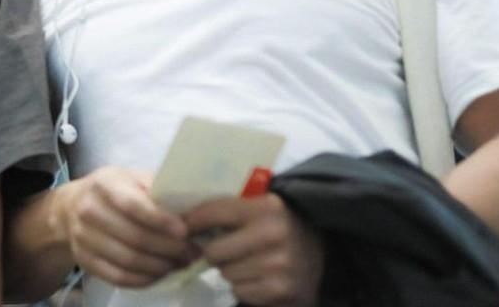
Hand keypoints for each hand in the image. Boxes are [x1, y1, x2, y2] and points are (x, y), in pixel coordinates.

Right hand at [53, 167, 197, 287]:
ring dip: (160, 266)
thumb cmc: (114, 189)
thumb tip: (192, 210)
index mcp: (104, 184)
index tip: (185, 231)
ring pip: (128, 260)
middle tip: (191, 252)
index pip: (133, 205)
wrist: (72, 206)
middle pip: (134, 237)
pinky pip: (118, 277)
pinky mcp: (83, 259)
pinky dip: (143, 280)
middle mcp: (89, 209)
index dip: (161, 220)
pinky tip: (159, 274)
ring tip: (179, 264)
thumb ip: (157, 189)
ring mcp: (82, 237)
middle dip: (169, 248)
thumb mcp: (132, 178)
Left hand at [184, 193, 322, 306]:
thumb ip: (224, 210)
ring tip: (247, 262)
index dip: (190, 222)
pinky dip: (244, 286)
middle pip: (214, 251)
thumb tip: (179, 220)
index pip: (212, 212)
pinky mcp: (281, 291)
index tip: (179, 228)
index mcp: (265, 207)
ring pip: (226, 273)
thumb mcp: (257, 207)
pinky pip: (240, 291)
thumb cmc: (277, 226)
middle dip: (214, 252)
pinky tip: (258, 277)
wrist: (320, 253)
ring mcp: (279, 266)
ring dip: (230, 270)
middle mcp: (273, 235)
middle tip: (225, 250)